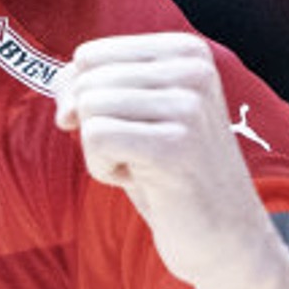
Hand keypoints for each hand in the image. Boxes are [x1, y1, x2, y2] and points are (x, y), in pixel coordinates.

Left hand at [53, 33, 273, 288]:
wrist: (225, 237)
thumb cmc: (170, 174)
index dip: (88, 102)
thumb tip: (63, 96)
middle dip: (95, 129)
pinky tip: (141, 180)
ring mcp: (188, 105)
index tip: (131, 129)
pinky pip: (95, 138)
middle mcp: (192, 69)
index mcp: (186, 51)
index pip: (89, 56)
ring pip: (88, 109)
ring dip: (100, 152)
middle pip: (86, 82)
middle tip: (140, 155)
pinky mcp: (174, 145)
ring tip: (144, 167)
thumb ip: (94, 86)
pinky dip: (103, 168)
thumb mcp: (135, 114)